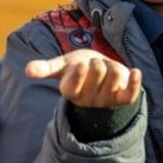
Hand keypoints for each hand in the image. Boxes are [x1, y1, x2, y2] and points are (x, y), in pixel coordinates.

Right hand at [26, 49, 141, 107]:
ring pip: (115, 75)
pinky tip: (135, 71)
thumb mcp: (62, 66)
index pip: (73, 85)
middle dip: (98, 61)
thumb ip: (46, 68)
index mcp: (70, 92)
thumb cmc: (79, 68)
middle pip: (98, 71)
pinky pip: (132, 93)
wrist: (101, 75)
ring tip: (108, 71)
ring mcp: (107, 100)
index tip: (81, 64)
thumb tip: (27, 71)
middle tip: (96, 66)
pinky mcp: (124, 99)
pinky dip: (135, 81)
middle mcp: (88, 100)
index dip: (79, 72)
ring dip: (114, 66)